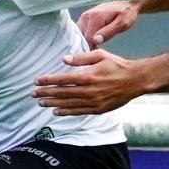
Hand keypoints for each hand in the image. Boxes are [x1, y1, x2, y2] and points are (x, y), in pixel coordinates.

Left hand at [32, 49, 150, 115]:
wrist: (135, 80)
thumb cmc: (117, 66)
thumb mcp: (100, 56)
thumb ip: (81, 58)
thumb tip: (64, 59)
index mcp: (88, 76)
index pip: (62, 79)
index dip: (48, 80)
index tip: (36, 81)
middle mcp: (89, 90)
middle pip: (62, 92)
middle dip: (46, 93)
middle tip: (33, 94)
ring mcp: (93, 101)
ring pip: (68, 103)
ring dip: (52, 103)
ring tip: (40, 103)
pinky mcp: (98, 109)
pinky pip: (78, 111)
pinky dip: (66, 112)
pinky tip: (56, 111)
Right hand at [77, 0, 140, 45]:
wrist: (126, 4)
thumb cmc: (127, 14)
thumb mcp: (122, 24)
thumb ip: (109, 32)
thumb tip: (96, 41)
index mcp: (95, 17)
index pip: (88, 39)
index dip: (92, 48)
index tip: (99, 52)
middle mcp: (86, 16)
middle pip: (82, 37)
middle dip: (88, 44)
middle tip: (100, 47)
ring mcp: (84, 16)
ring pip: (80, 35)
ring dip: (86, 41)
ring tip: (97, 43)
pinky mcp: (84, 17)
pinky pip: (81, 31)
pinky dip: (85, 36)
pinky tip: (94, 39)